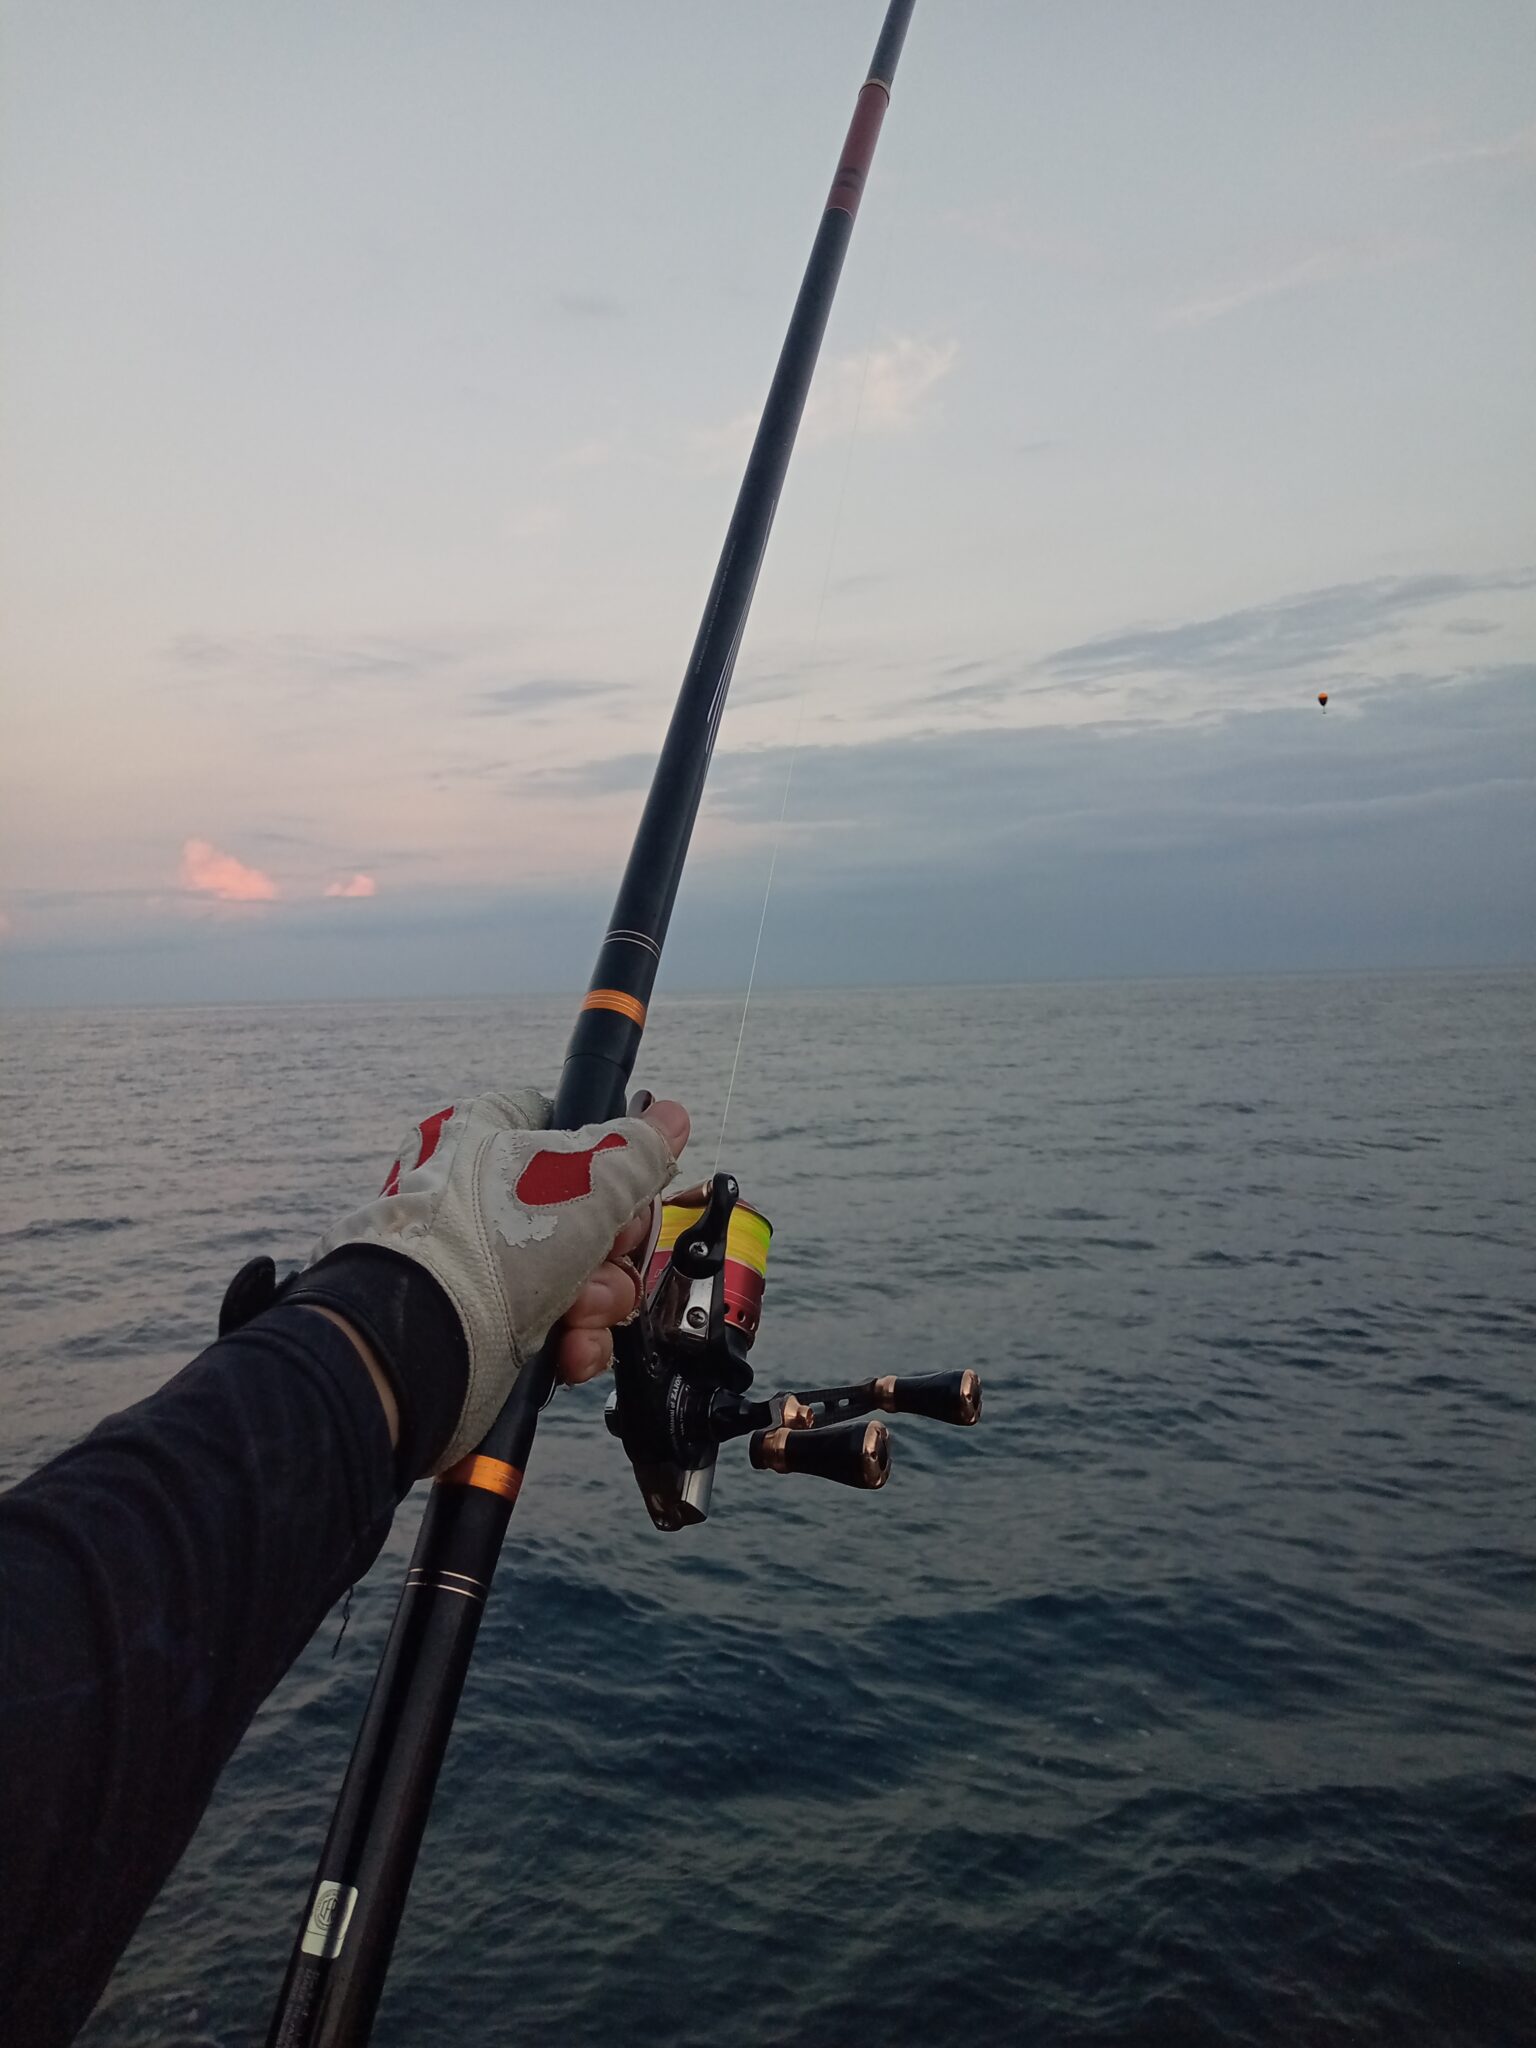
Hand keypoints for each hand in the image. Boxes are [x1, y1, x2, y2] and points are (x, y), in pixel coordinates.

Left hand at [306, 1089, 688, 1470]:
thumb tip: (671, 1116)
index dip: (614, 1161)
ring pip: (585, 1274)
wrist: (424, 1346)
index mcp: (495, 1135)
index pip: (571, 1128)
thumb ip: (640, 1146)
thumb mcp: (590, 1177)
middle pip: (592, 1212)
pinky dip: (575, 1340)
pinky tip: (568, 1349)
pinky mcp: (492, 1322)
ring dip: (600, 1300)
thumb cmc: (495, 1240)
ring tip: (580, 1313)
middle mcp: (489, 1195)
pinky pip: (562, 1324)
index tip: (632, 1187)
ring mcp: (489, 1262)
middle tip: (608, 1256)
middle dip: (615, 1248)